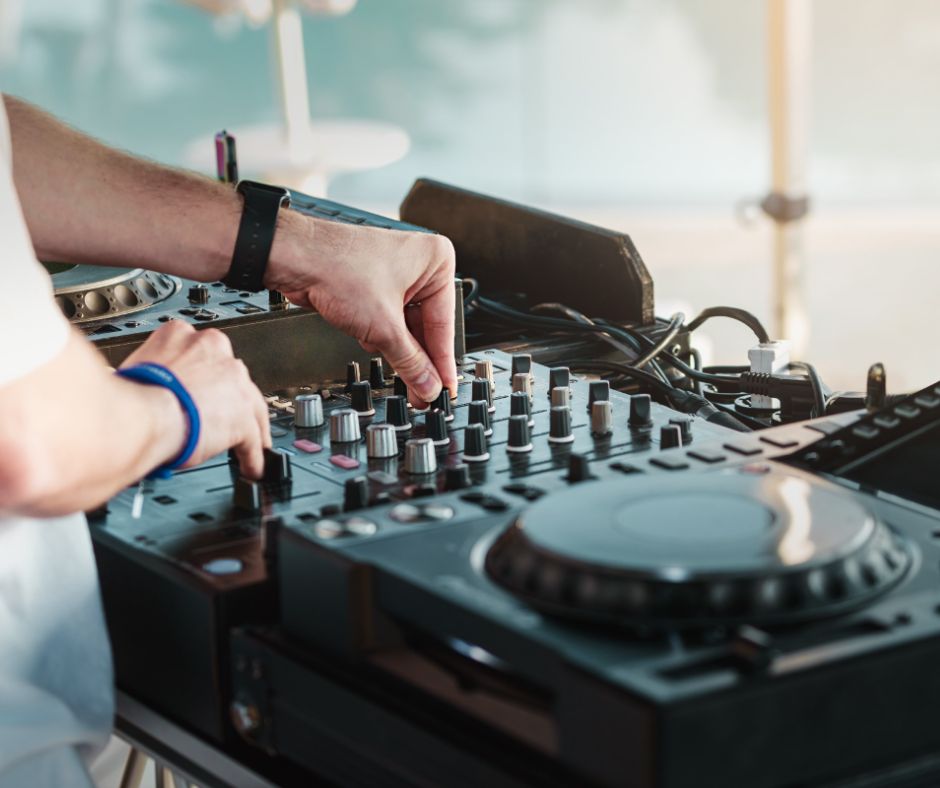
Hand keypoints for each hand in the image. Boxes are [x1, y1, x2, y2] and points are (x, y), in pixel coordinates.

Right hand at [120, 321, 270, 477]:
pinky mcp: (243, 416)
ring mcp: (233, 382)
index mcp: (179, 335)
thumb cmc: (126, 398)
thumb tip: (145, 391)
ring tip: (245, 446)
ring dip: (248, 427)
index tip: (197, 388)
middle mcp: (212, 350)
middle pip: (231, 377)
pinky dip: (252, 455)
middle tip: (218, 418)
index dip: (200, 375)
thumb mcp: (134, 370)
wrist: (138, 417)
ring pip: (250, 406)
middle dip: (227, 399)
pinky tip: (250, 466)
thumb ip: (152, 375)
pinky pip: (253, 439)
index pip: (199, 354)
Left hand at [269, 214, 457, 403]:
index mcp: (436, 261)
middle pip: (426, 326)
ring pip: (405, 325)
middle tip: (423, 392)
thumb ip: (410, 362)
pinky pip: (388, 319)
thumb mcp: (383, 327)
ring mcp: (396, 274)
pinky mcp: (374, 285)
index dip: (443, 362)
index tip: (444, 388)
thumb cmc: (338, 267)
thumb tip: (428, 385)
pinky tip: (372, 346)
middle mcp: (419, 264)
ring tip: (400, 376)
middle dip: (419, 359)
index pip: (444, 323)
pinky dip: (380, 336)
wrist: (295, 258)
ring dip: (397, 349)